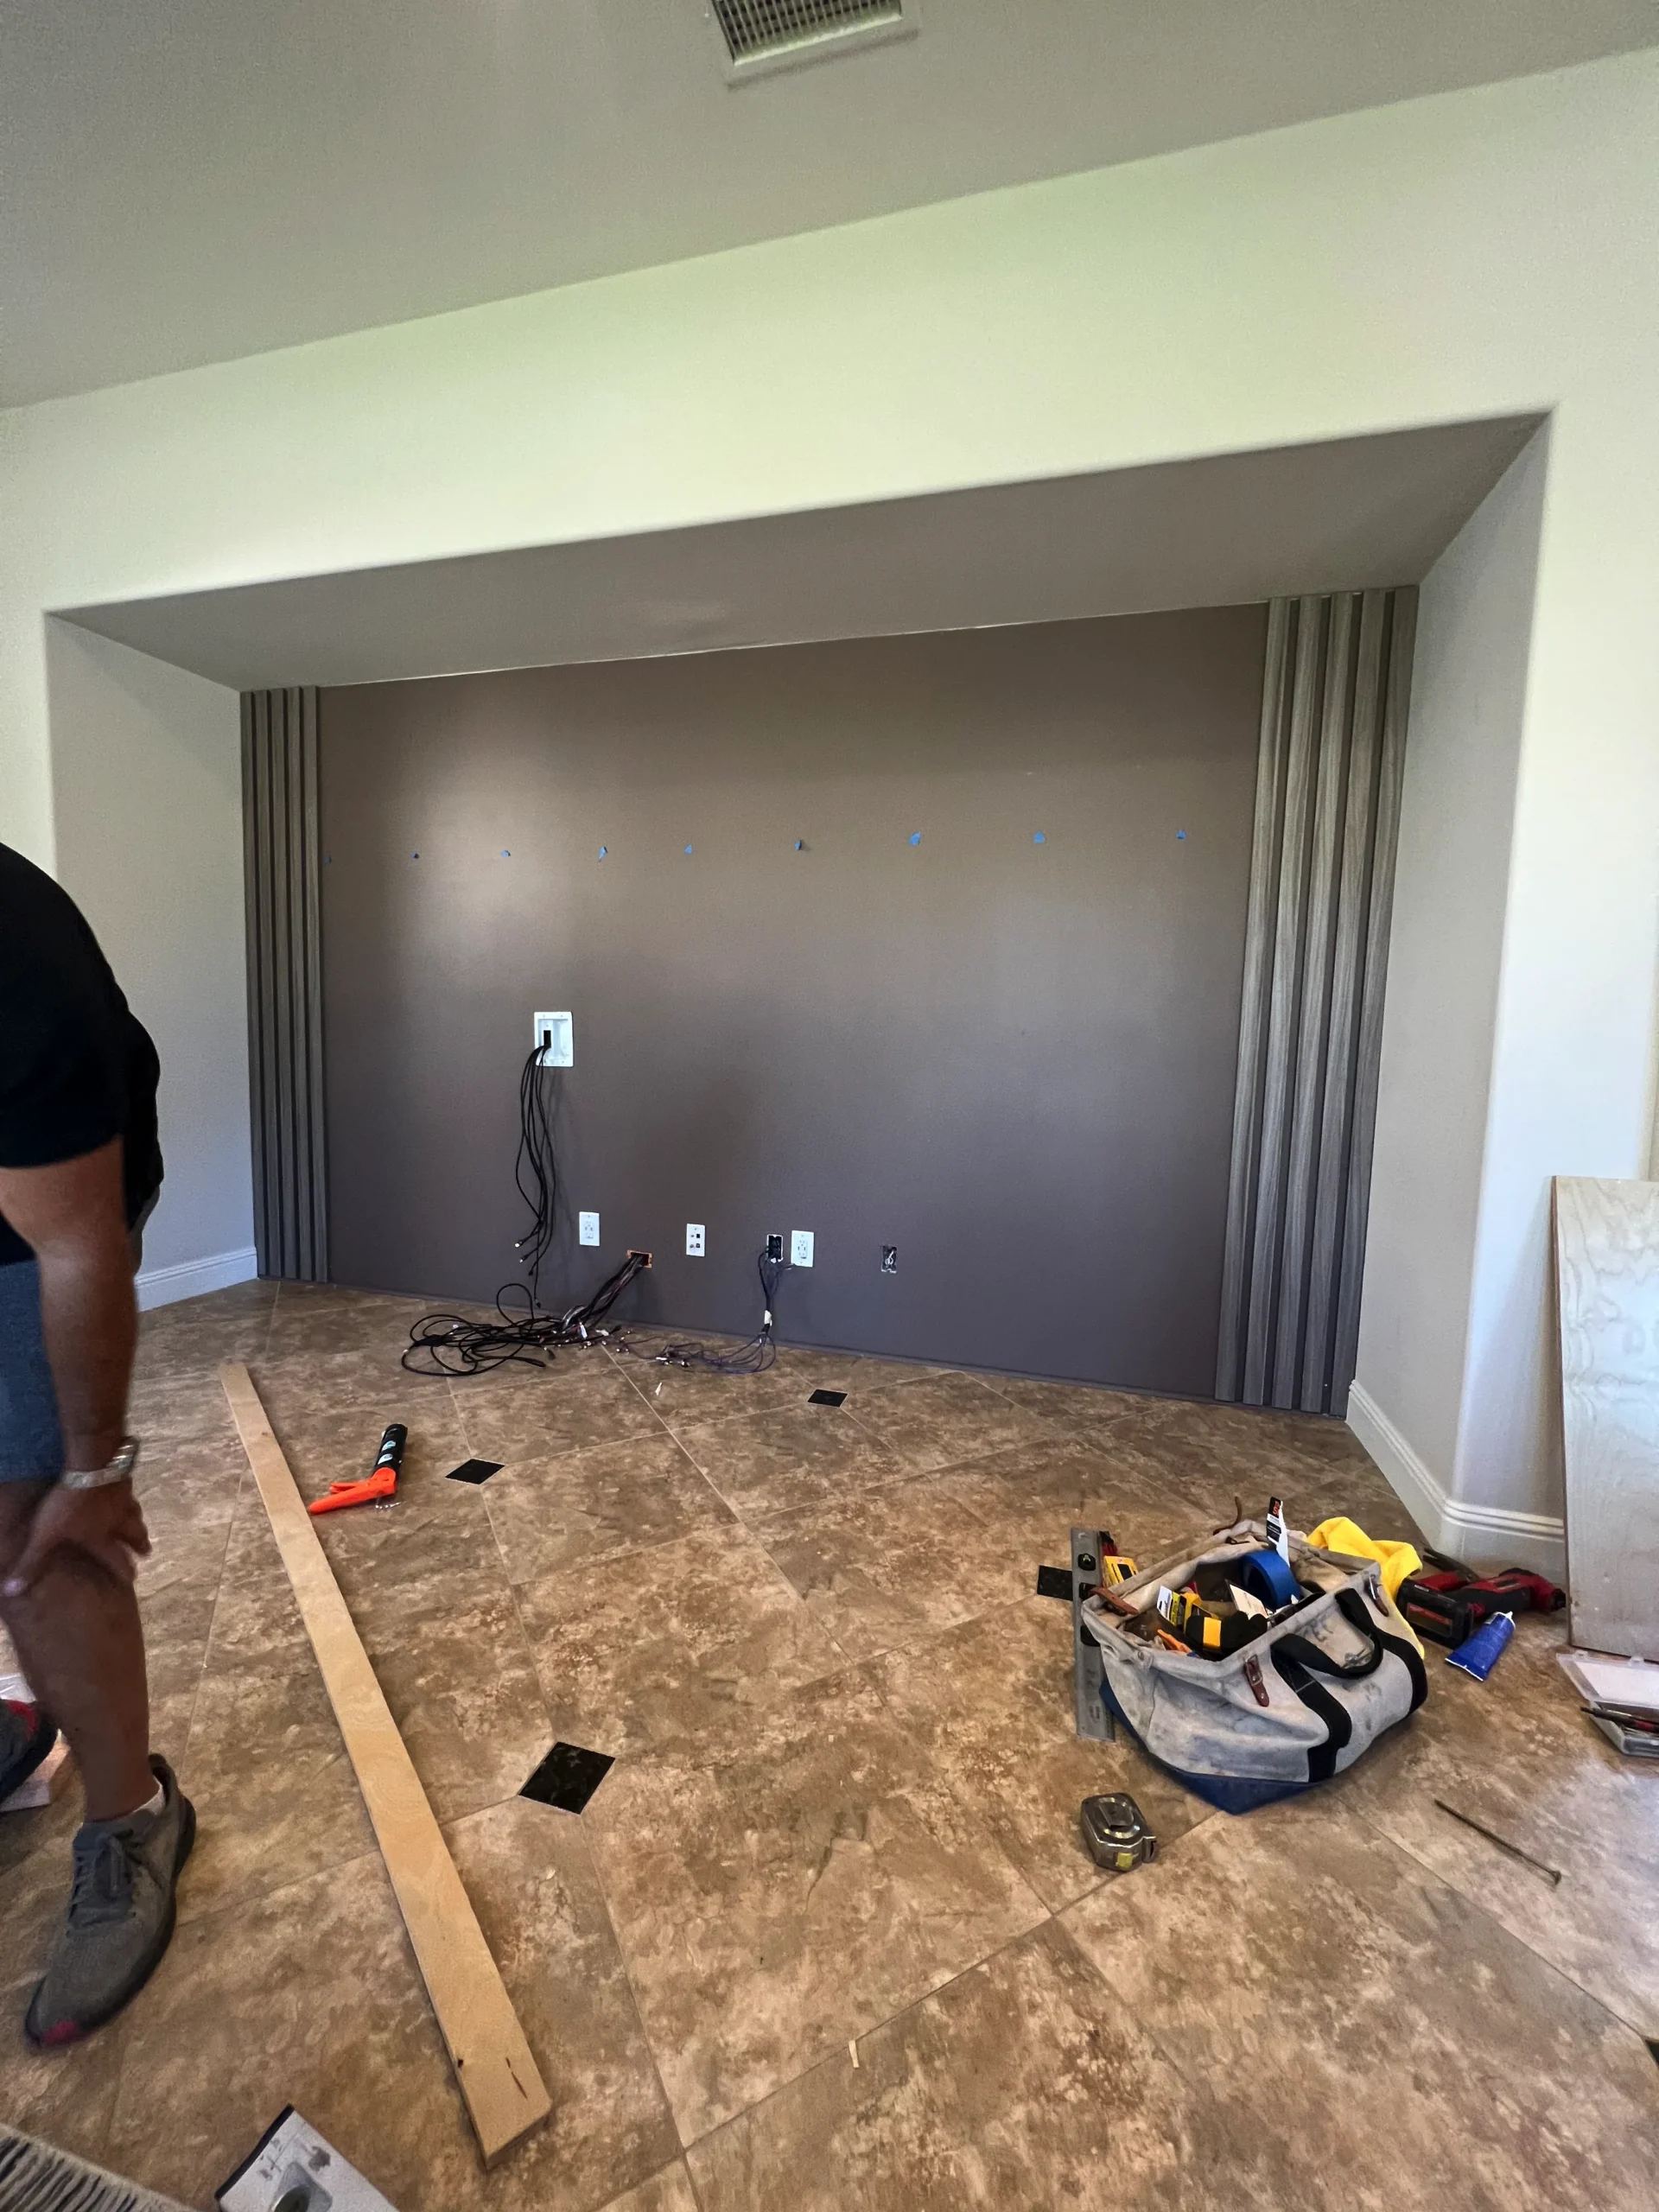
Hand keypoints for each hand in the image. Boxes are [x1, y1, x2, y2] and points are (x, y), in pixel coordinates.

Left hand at [1, 1479, 151, 1597]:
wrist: (92, 1465)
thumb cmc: (70, 1504)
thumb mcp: (46, 1535)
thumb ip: (32, 1562)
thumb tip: (12, 1591)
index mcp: (101, 1537)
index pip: (116, 1558)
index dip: (124, 1570)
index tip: (134, 1579)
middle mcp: (117, 1521)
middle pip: (133, 1535)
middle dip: (140, 1544)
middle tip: (147, 1552)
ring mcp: (123, 1498)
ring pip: (134, 1512)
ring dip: (138, 1519)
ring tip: (140, 1521)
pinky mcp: (122, 1477)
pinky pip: (129, 1489)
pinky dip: (129, 1494)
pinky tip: (127, 1489)